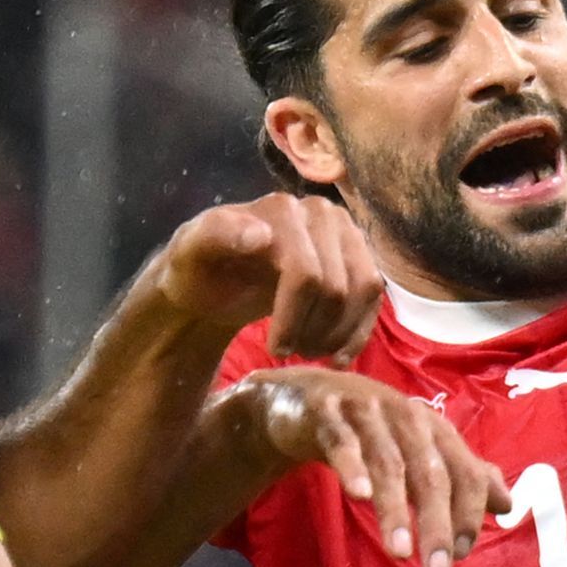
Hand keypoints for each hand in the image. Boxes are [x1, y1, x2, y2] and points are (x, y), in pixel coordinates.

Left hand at [152, 194, 386, 364]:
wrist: (214, 281)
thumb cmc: (199, 268)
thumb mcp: (190, 251)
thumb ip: (217, 234)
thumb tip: (262, 235)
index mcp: (281, 209)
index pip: (305, 274)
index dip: (293, 319)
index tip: (274, 350)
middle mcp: (320, 213)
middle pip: (336, 287)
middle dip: (313, 330)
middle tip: (288, 352)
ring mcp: (344, 233)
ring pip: (364, 290)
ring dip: (338, 333)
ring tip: (307, 352)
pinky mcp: (358, 256)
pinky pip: (375, 296)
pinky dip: (359, 332)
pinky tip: (337, 357)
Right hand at [209, 368, 504, 566]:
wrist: (307, 399)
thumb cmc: (374, 431)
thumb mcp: (422, 452)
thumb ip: (463, 476)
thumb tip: (508, 505)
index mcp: (434, 429)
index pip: (463, 471)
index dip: (467, 511)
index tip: (462, 554)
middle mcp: (406, 417)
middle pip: (429, 472)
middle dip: (437, 522)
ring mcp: (367, 412)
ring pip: (388, 462)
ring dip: (395, 509)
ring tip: (400, 552)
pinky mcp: (327, 412)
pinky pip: (341, 441)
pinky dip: (351, 465)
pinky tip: (358, 496)